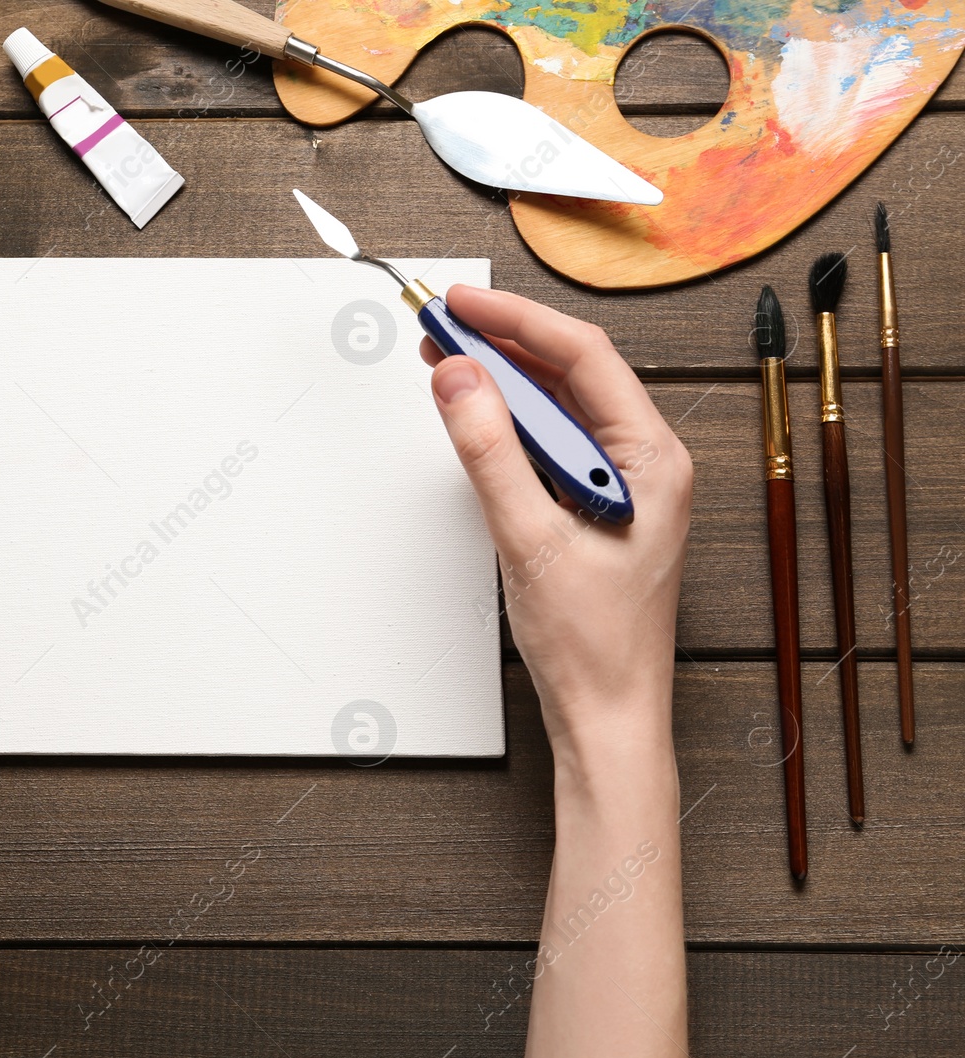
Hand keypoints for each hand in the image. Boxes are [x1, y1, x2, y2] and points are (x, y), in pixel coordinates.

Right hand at [423, 285, 693, 755]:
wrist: (608, 717)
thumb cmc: (593, 646)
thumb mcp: (529, 540)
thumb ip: (490, 454)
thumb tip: (460, 380)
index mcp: (653, 460)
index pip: (584, 357)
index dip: (517, 321)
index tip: (462, 303)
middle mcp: (645, 464)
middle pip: (572, 374)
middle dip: (504, 343)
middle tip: (442, 324)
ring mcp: (621, 487)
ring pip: (559, 408)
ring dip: (503, 381)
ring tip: (447, 359)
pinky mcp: (595, 509)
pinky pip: (551, 445)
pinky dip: (509, 424)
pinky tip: (475, 417)